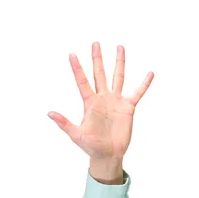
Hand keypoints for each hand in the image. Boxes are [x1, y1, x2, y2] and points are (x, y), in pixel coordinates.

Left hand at [48, 42, 153, 160]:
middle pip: (99, 74)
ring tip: (120, 47)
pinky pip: (138, 93)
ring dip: (119, 63)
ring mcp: (115, 101)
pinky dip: (144, 84)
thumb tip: (49, 113)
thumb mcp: (76, 134)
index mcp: (89, 103)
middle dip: (97, 58)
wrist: (107, 155)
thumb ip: (64, 123)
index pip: (82, 81)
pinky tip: (150, 73)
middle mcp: (102, 98)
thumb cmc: (90, 146)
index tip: (71, 54)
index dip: (77, 68)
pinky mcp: (128, 108)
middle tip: (95, 43)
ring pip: (118, 77)